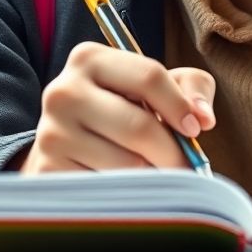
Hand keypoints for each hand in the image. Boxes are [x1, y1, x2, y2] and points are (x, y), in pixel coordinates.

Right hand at [12, 42, 215, 174]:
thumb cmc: (122, 108)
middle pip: (139, 126)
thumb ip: (191, 88)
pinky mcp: (48, 171)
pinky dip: (129, 193)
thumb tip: (204, 117)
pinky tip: (129, 186)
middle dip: (173, 151)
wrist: (67, 142)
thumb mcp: (156, 86)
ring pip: (126, 163)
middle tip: (187, 166)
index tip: (198, 128)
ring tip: (155, 172)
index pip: (149, 77)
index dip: (181, 106)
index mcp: (89, 58)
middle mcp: (62, 91)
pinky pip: (108, 190)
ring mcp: (51, 133)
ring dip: (153, 175)